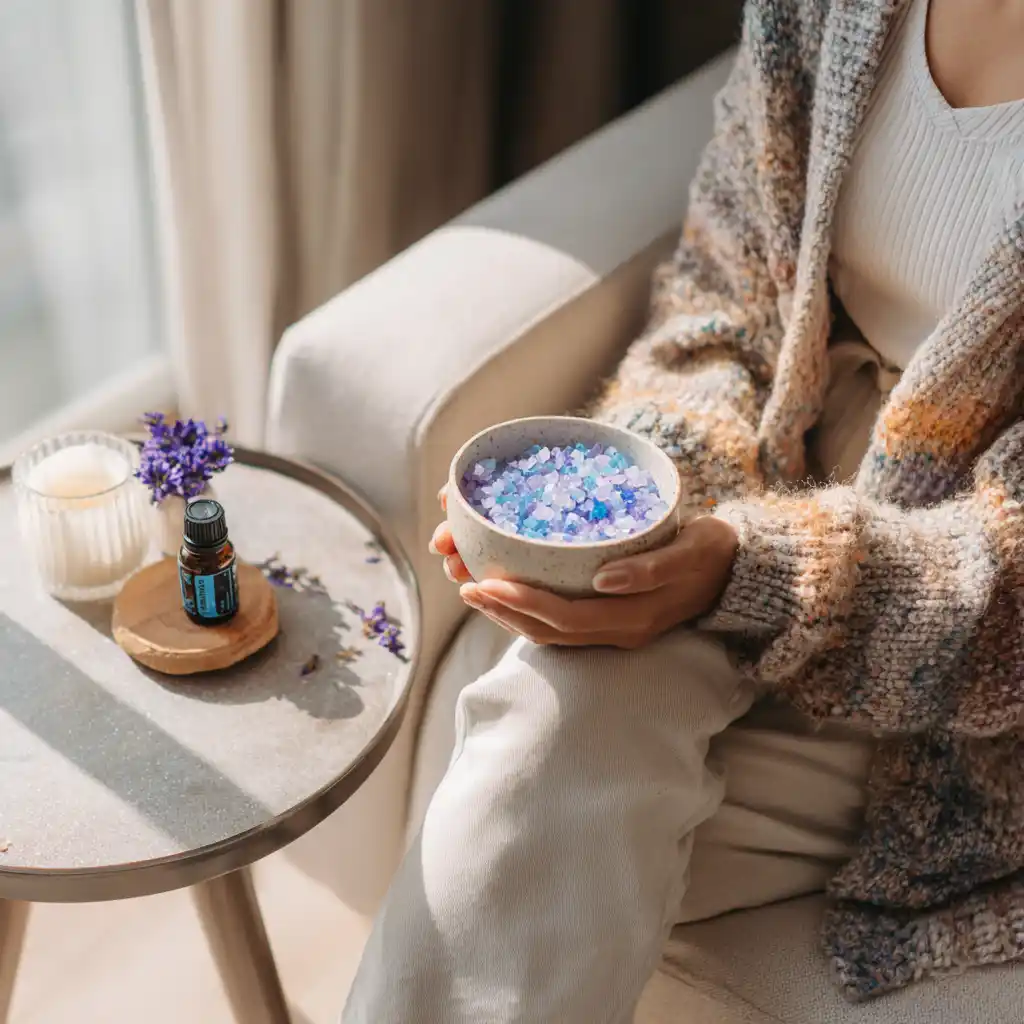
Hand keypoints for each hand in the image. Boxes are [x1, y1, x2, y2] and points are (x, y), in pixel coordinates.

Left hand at [430, 487, 737, 647]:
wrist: (737, 571)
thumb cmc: (711, 552)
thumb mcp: (690, 550)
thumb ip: (651, 567)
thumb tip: (604, 581)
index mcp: (633, 617)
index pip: (565, 618)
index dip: (523, 604)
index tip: (487, 582)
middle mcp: (618, 632)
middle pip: (546, 630)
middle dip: (501, 608)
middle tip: (462, 581)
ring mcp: (613, 631)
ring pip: (548, 633)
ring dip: (506, 613)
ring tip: (471, 587)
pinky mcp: (609, 621)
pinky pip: (559, 627)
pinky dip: (527, 611)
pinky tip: (505, 593)